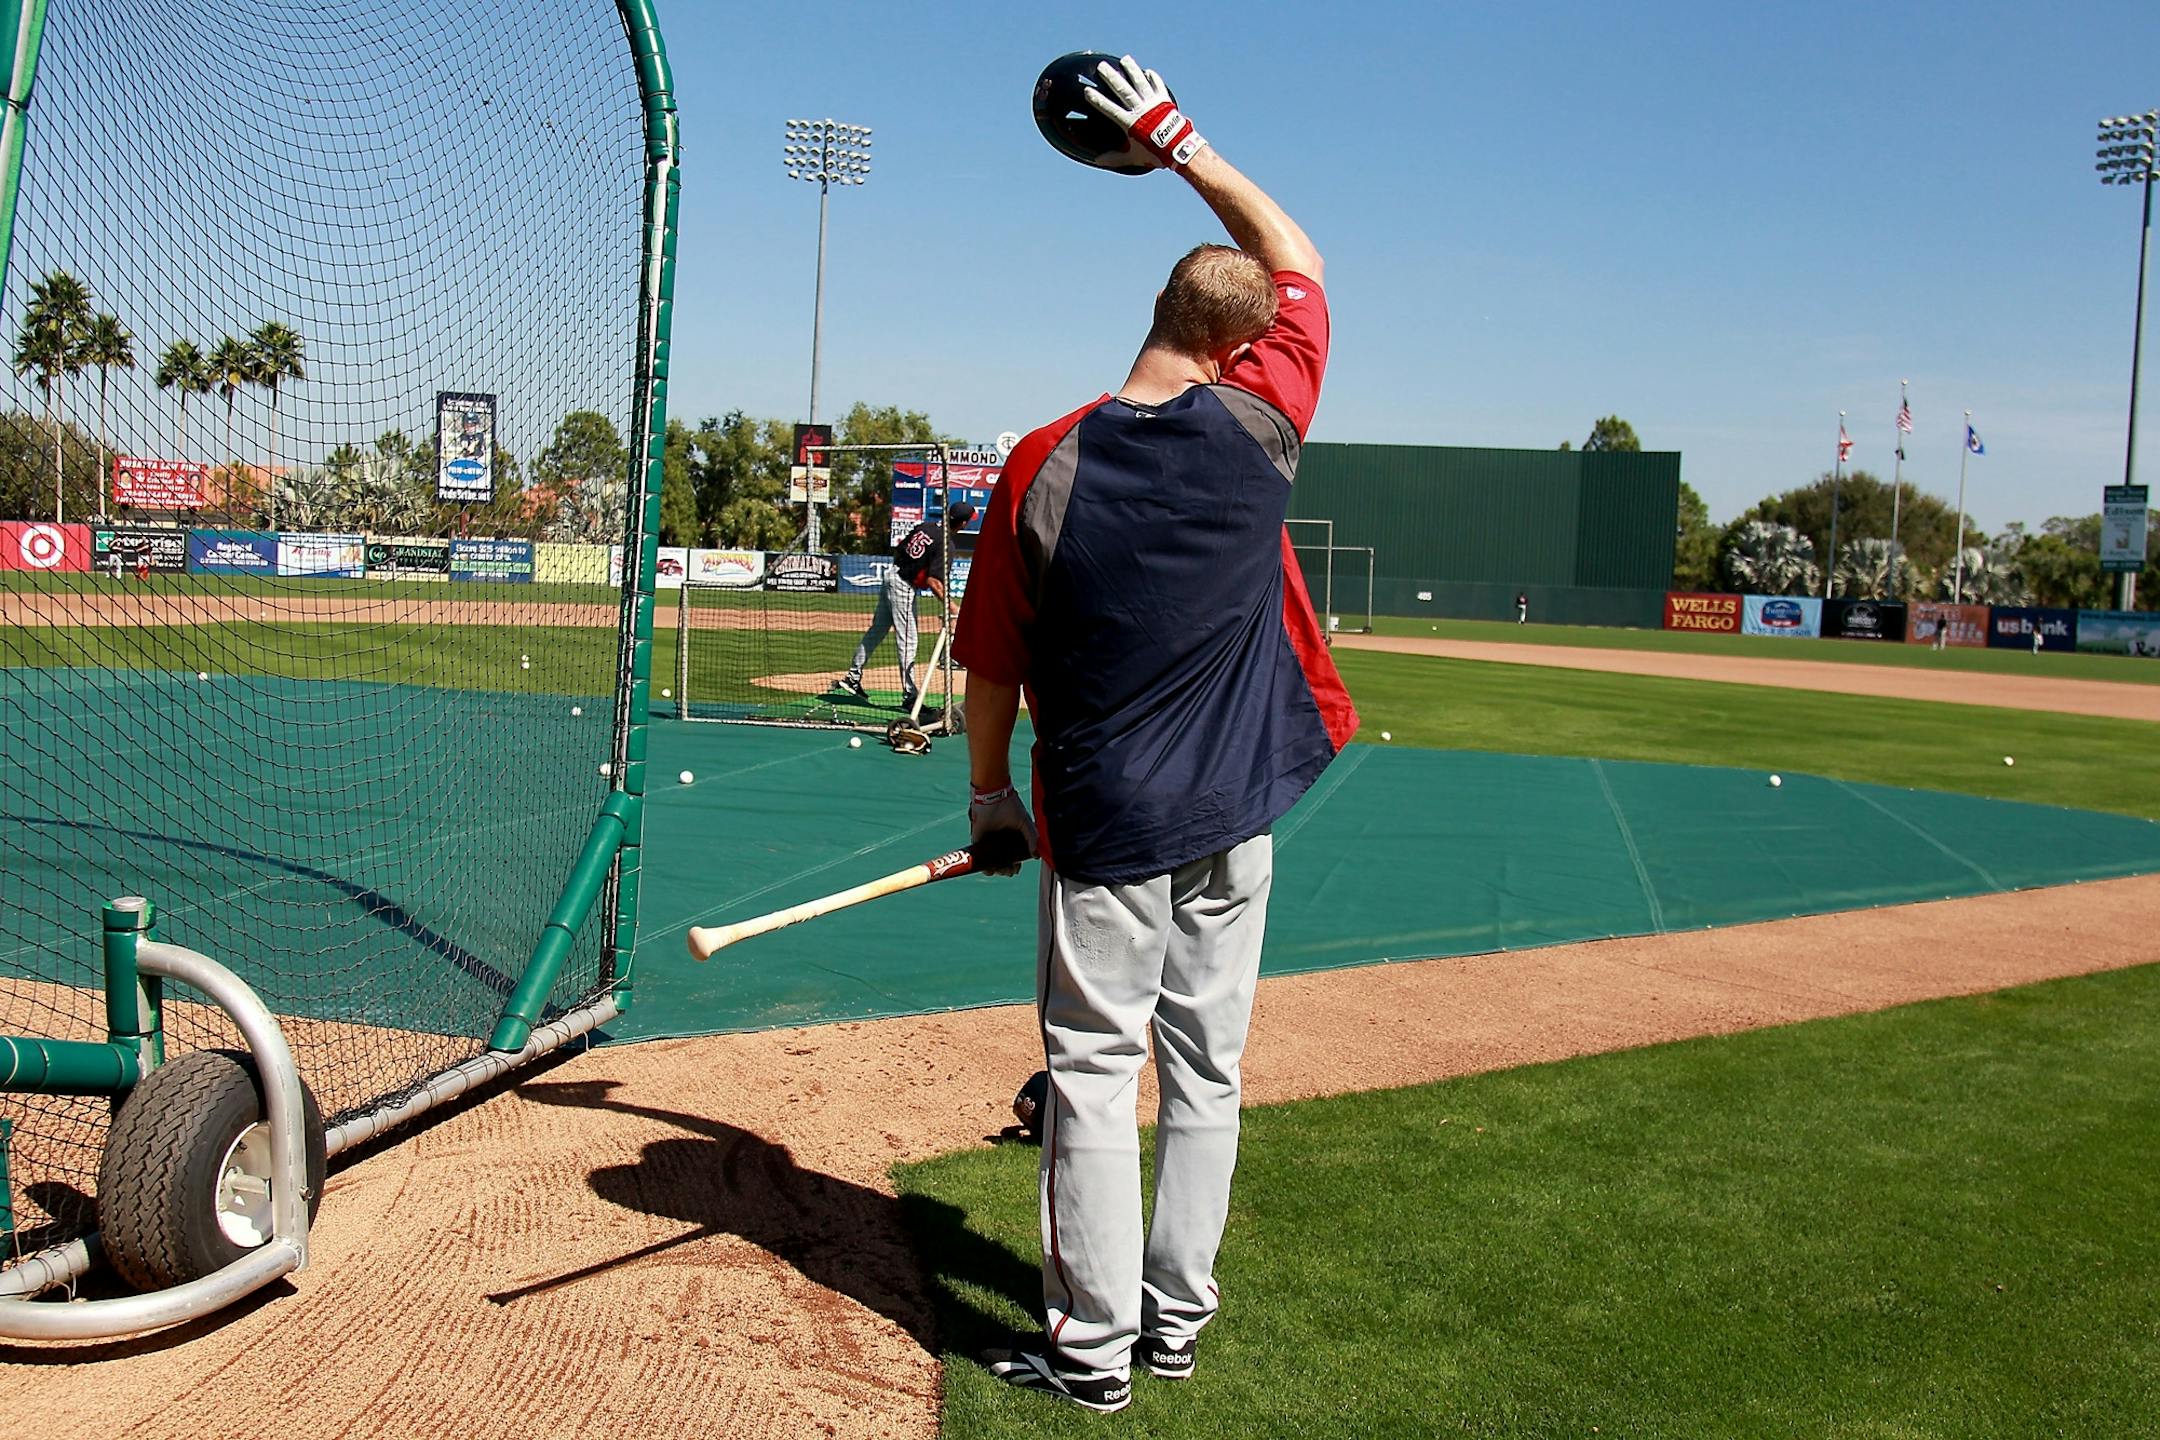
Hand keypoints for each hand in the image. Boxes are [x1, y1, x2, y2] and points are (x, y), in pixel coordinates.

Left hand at [968, 784, 1036, 875]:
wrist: (993, 797)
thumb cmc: (1010, 806)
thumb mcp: (1025, 823)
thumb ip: (1033, 837)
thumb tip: (1036, 855)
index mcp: (1011, 837)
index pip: (1014, 855)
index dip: (1016, 863)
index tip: (1018, 866)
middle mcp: (1000, 840)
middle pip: (1003, 861)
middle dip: (1007, 869)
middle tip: (1010, 870)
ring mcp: (988, 841)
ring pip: (992, 861)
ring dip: (997, 869)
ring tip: (1002, 870)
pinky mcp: (978, 840)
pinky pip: (980, 857)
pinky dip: (984, 866)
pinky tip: (990, 869)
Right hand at [1083, 55, 1207, 170]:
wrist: (1178, 147)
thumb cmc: (1154, 153)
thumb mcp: (1132, 157)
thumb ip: (1115, 158)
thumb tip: (1098, 161)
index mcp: (1130, 122)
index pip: (1109, 109)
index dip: (1097, 100)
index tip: (1087, 91)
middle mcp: (1140, 109)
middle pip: (1122, 90)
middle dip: (1111, 77)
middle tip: (1101, 66)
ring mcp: (1152, 102)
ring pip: (1140, 82)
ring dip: (1131, 70)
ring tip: (1125, 59)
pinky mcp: (1164, 100)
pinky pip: (1157, 86)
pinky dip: (1152, 78)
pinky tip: (1147, 71)